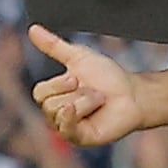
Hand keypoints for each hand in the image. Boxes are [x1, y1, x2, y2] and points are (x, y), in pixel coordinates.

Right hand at [28, 26, 149, 144]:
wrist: (134, 93)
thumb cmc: (109, 76)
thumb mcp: (79, 57)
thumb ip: (54, 46)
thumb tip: (33, 28)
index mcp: (53, 97)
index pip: (40, 92)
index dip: (60, 83)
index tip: (78, 78)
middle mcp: (56, 114)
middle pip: (49, 104)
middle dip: (76, 92)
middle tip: (94, 91)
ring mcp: (67, 128)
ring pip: (59, 113)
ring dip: (85, 101)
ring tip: (100, 100)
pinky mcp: (80, 138)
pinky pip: (66, 130)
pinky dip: (74, 117)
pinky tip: (89, 109)